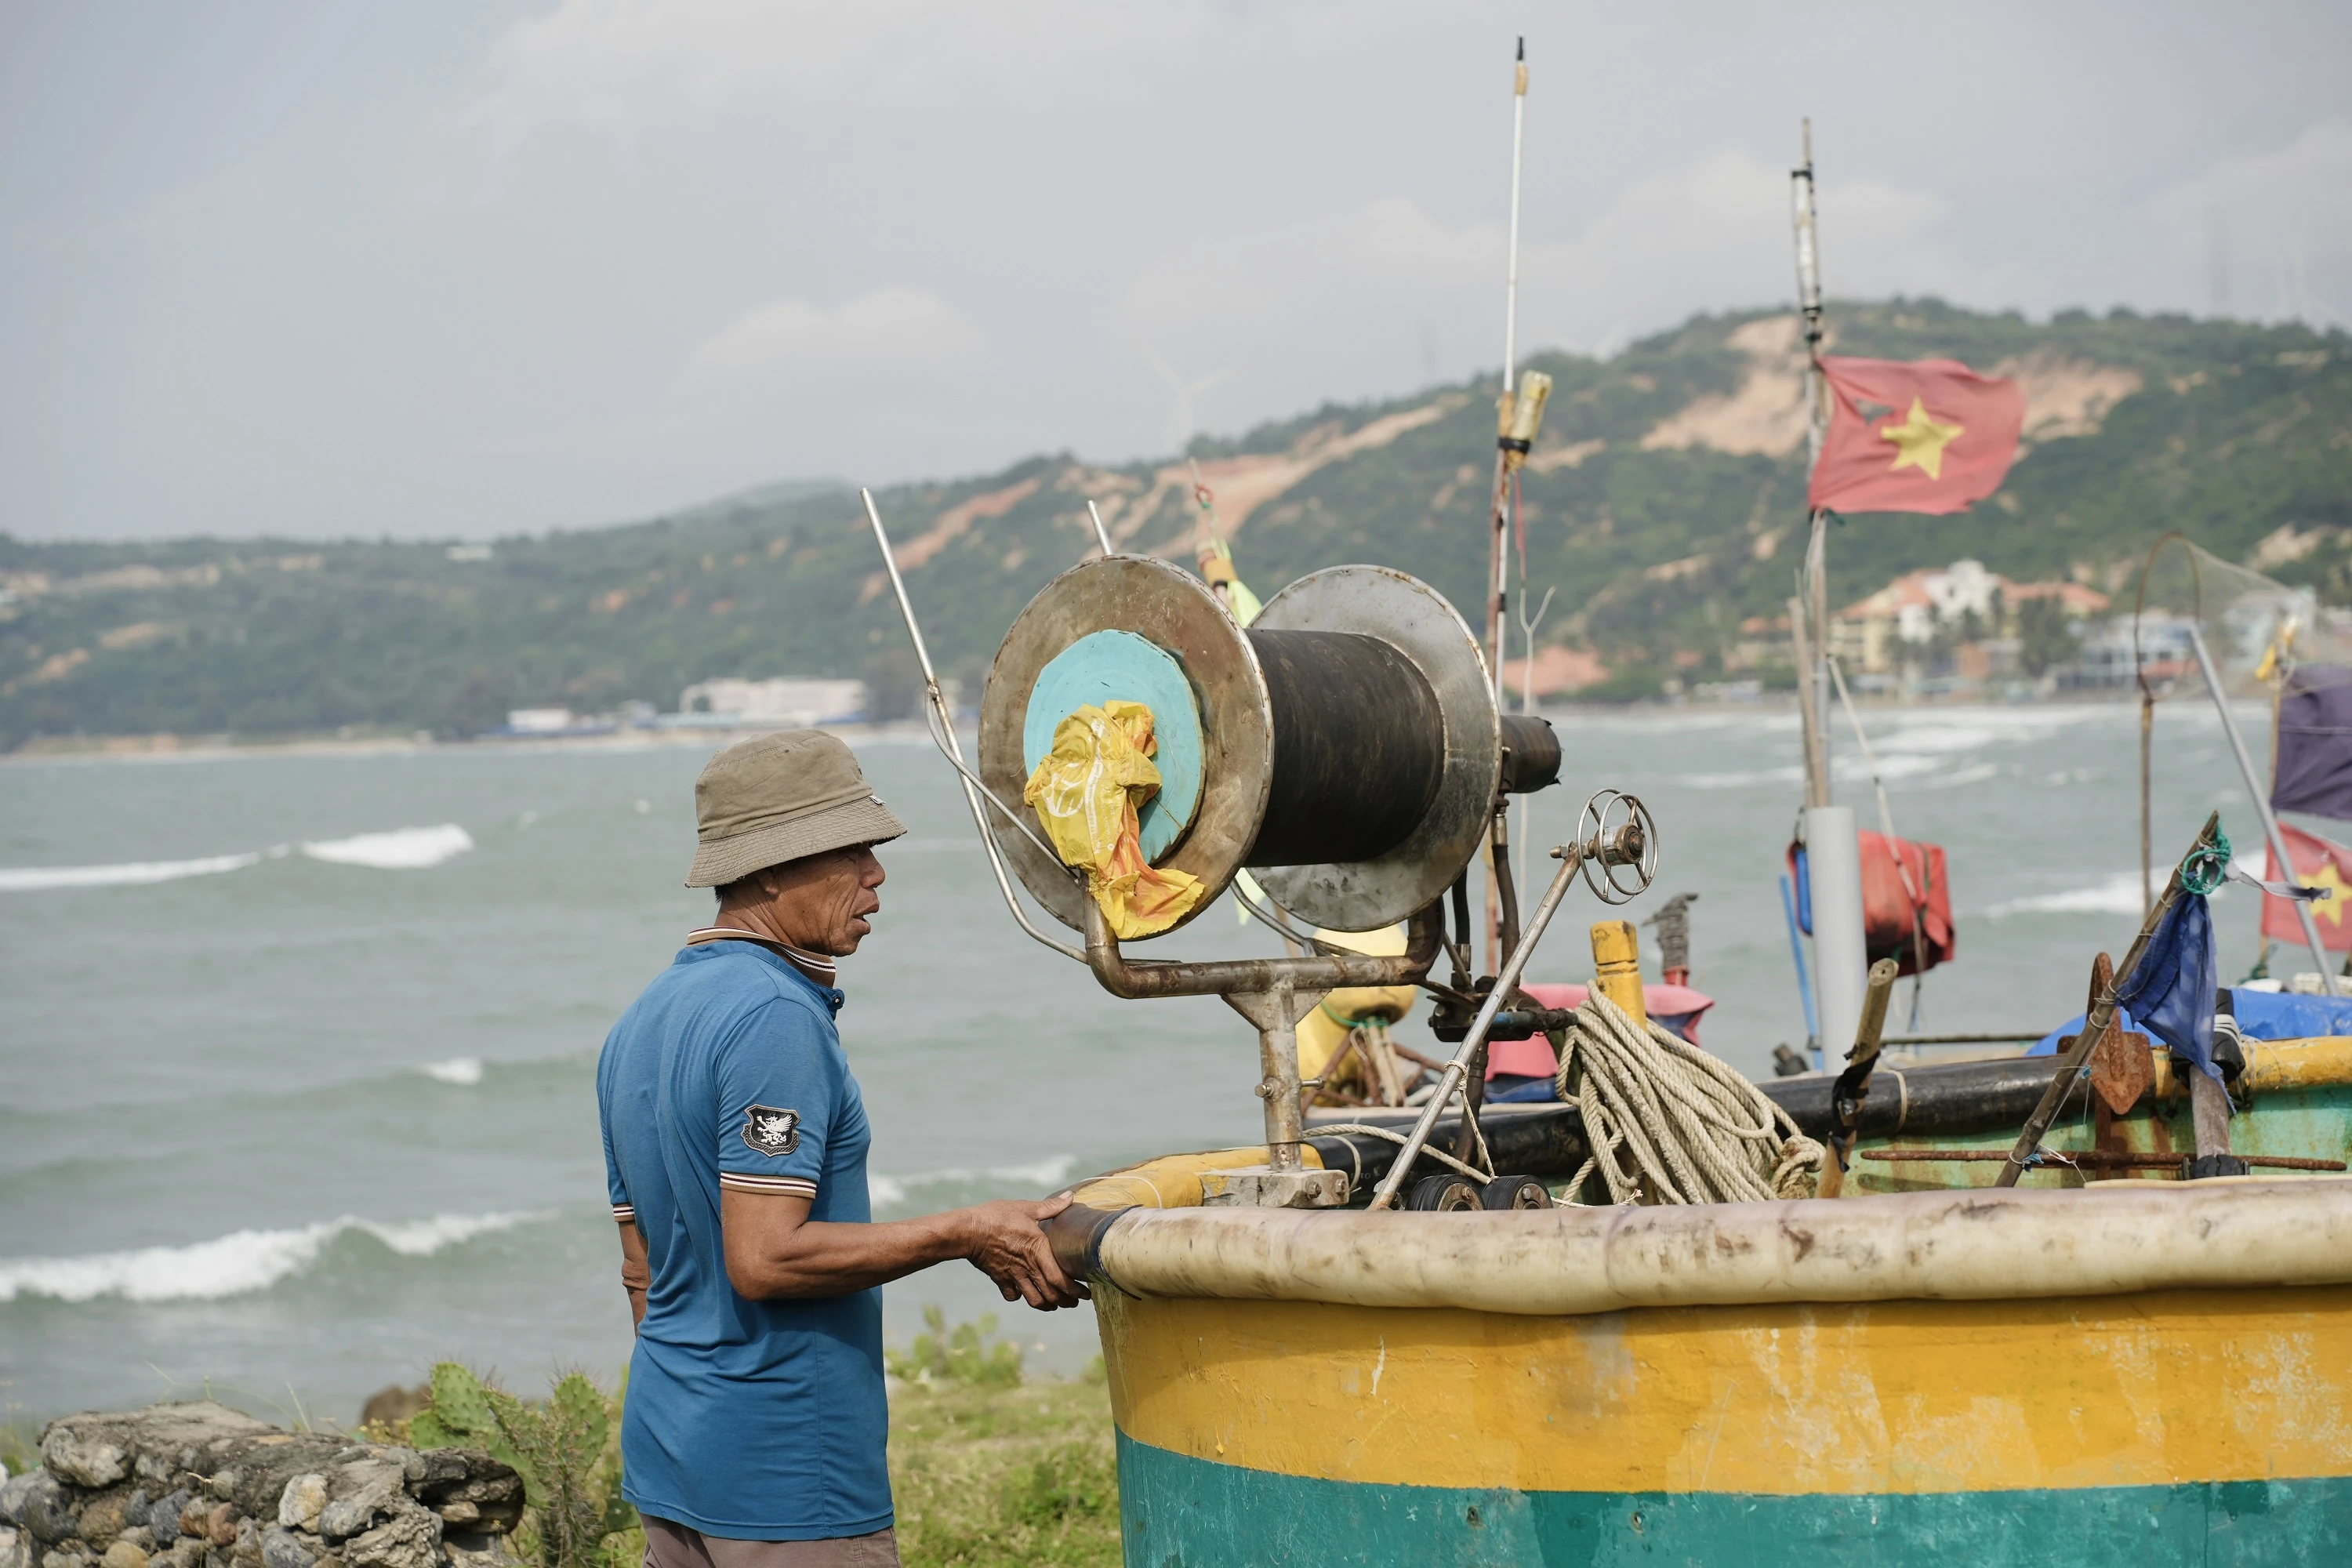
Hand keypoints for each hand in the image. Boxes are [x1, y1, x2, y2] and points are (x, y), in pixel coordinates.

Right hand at [958, 1193, 1085, 1309]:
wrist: (968, 1231)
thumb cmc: (997, 1216)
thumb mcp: (1025, 1208)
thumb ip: (1049, 1207)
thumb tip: (1070, 1197)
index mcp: (1038, 1250)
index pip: (1061, 1279)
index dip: (1075, 1290)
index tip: (1086, 1293)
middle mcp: (1028, 1267)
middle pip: (1051, 1295)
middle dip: (1066, 1301)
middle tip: (1075, 1302)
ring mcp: (1013, 1276)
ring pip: (1034, 1300)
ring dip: (1047, 1304)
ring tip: (1055, 1304)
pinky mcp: (999, 1279)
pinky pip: (1013, 1295)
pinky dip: (1020, 1297)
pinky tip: (1024, 1293)